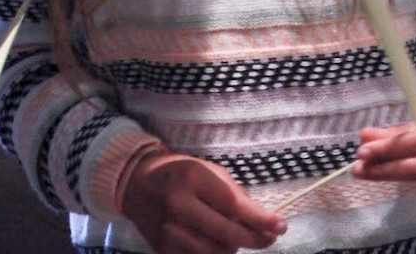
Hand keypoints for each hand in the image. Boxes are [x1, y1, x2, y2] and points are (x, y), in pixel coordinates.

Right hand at [120, 150, 285, 253]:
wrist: (135, 184)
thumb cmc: (179, 172)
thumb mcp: (207, 170)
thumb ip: (235, 194)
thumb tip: (265, 221)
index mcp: (191, 178)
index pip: (234, 206)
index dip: (261, 219)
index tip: (281, 225)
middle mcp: (178, 205)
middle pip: (228, 235)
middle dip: (255, 238)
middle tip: (269, 237)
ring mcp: (169, 231)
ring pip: (217, 253)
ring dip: (233, 247)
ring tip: (235, 235)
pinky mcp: (163, 250)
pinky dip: (213, 253)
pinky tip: (215, 242)